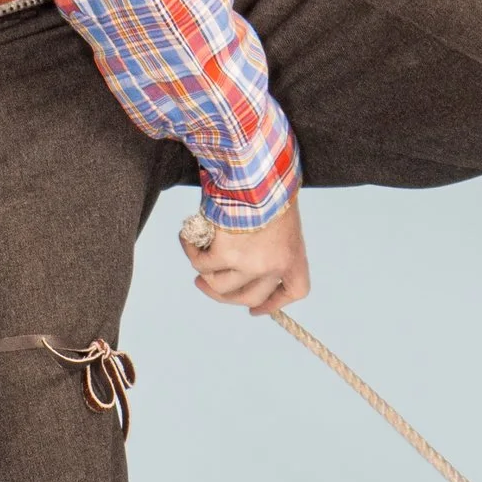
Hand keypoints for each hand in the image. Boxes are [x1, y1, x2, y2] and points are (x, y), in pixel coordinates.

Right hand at [179, 192, 309, 316]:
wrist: (256, 171)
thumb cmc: (268, 184)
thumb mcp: (281, 216)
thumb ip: (270, 239)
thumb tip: (243, 251)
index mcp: (294, 255)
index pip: (293, 291)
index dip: (273, 304)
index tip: (255, 310)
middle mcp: (273, 266)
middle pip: (249, 297)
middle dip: (225, 296)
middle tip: (205, 283)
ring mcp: (249, 265)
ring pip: (219, 285)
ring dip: (204, 275)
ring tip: (195, 254)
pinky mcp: (225, 255)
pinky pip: (201, 263)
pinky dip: (191, 251)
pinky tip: (188, 239)